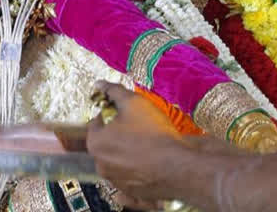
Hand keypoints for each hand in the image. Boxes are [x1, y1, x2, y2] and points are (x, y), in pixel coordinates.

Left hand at [87, 81, 190, 206]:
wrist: (182, 168)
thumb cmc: (154, 133)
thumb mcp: (133, 103)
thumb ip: (113, 91)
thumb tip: (99, 84)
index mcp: (95, 143)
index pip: (98, 121)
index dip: (113, 114)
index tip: (129, 114)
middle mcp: (100, 165)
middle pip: (107, 141)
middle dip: (120, 133)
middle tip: (140, 128)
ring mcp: (116, 181)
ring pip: (119, 159)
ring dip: (129, 151)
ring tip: (149, 144)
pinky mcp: (133, 192)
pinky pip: (132, 175)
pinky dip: (139, 168)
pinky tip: (153, 160)